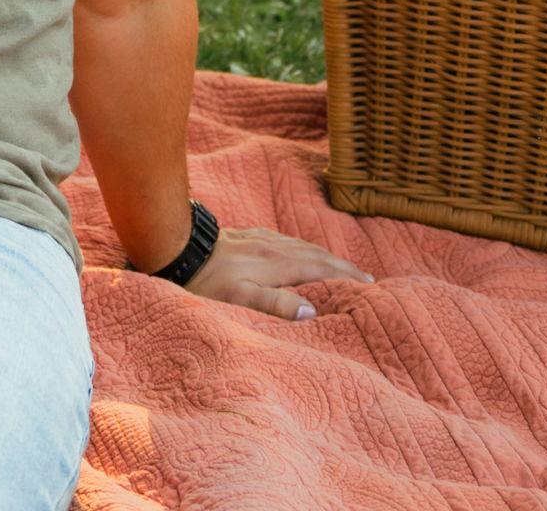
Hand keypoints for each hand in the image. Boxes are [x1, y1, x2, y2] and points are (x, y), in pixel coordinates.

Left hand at [180, 223, 372, 320]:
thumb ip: (275, 303)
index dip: (345, 276)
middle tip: (364, 277)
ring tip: (340, 266)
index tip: (368, 284)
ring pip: (301, 245)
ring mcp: (260, 239)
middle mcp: (272, 247)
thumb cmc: (206, 282)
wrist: (177, 249)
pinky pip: (284, 240)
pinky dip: (302, 247)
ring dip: (324, 255)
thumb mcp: (240, 299)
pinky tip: (299, 250)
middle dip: (341, 265)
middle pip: (316, 254)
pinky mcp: (247, 236)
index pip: (320, 268)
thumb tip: (312, 310)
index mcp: (276, 263)